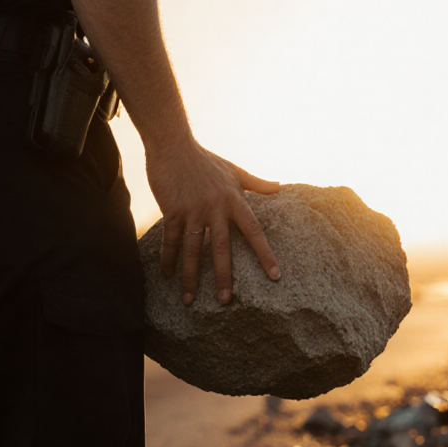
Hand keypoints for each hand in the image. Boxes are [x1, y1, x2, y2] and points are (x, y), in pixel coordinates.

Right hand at [147, 143, 280, 305]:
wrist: (174, 145)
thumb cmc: (206, 160)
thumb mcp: (234, 170)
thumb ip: (256, 183)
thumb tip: (279, 186)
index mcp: (234, 200)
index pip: (254, 231)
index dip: (265, 254)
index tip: (275, 276)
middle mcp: (215, 207)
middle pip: (221, 247)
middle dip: (223, 275)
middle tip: (225, 301)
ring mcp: (192, 210)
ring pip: (192, 250)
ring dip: (191, 277)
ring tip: (190, 301)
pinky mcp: (172, 211)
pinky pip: (170, 240)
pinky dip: (168, 259)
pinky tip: (167, 277)